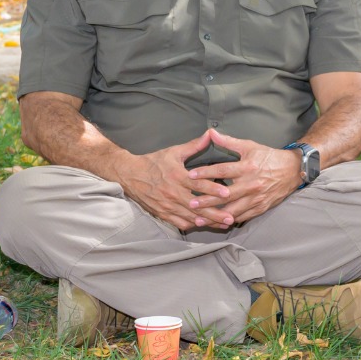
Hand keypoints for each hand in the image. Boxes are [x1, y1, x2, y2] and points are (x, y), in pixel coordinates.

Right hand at [117, 135, 233, 232]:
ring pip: (190, 217)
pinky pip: (179, 223)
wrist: (129, 174)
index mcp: (177, 176)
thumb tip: (209, 134)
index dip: (213, 189)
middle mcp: (173, 193)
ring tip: (222, 224)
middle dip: (215, 213)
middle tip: (231, 218)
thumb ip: (194, 145)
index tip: (227, 193)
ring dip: (207, 222)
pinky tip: (203, 225)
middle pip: (197, 206)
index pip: (198, 185)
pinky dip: (192, 225)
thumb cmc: (153, 162)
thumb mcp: (174, 152)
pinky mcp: (162, 213)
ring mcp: (167, 205)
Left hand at [187, 131, 302, 226]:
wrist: (292, 171)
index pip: (223, 170)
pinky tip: (216, 224)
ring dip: (214, 216)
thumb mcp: (249, 146)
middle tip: (190, 203)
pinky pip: (241, 217)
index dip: (206, 173)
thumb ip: (228, 141)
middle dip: (206, 200)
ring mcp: (255, 198)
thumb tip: (210, 132)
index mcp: (247, 167)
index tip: (190, 176)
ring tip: (198, 219)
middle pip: (225, 194)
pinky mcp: (259, 208)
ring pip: (232, 210)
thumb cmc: (269, 157)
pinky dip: (228, 221)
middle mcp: (251, 184)